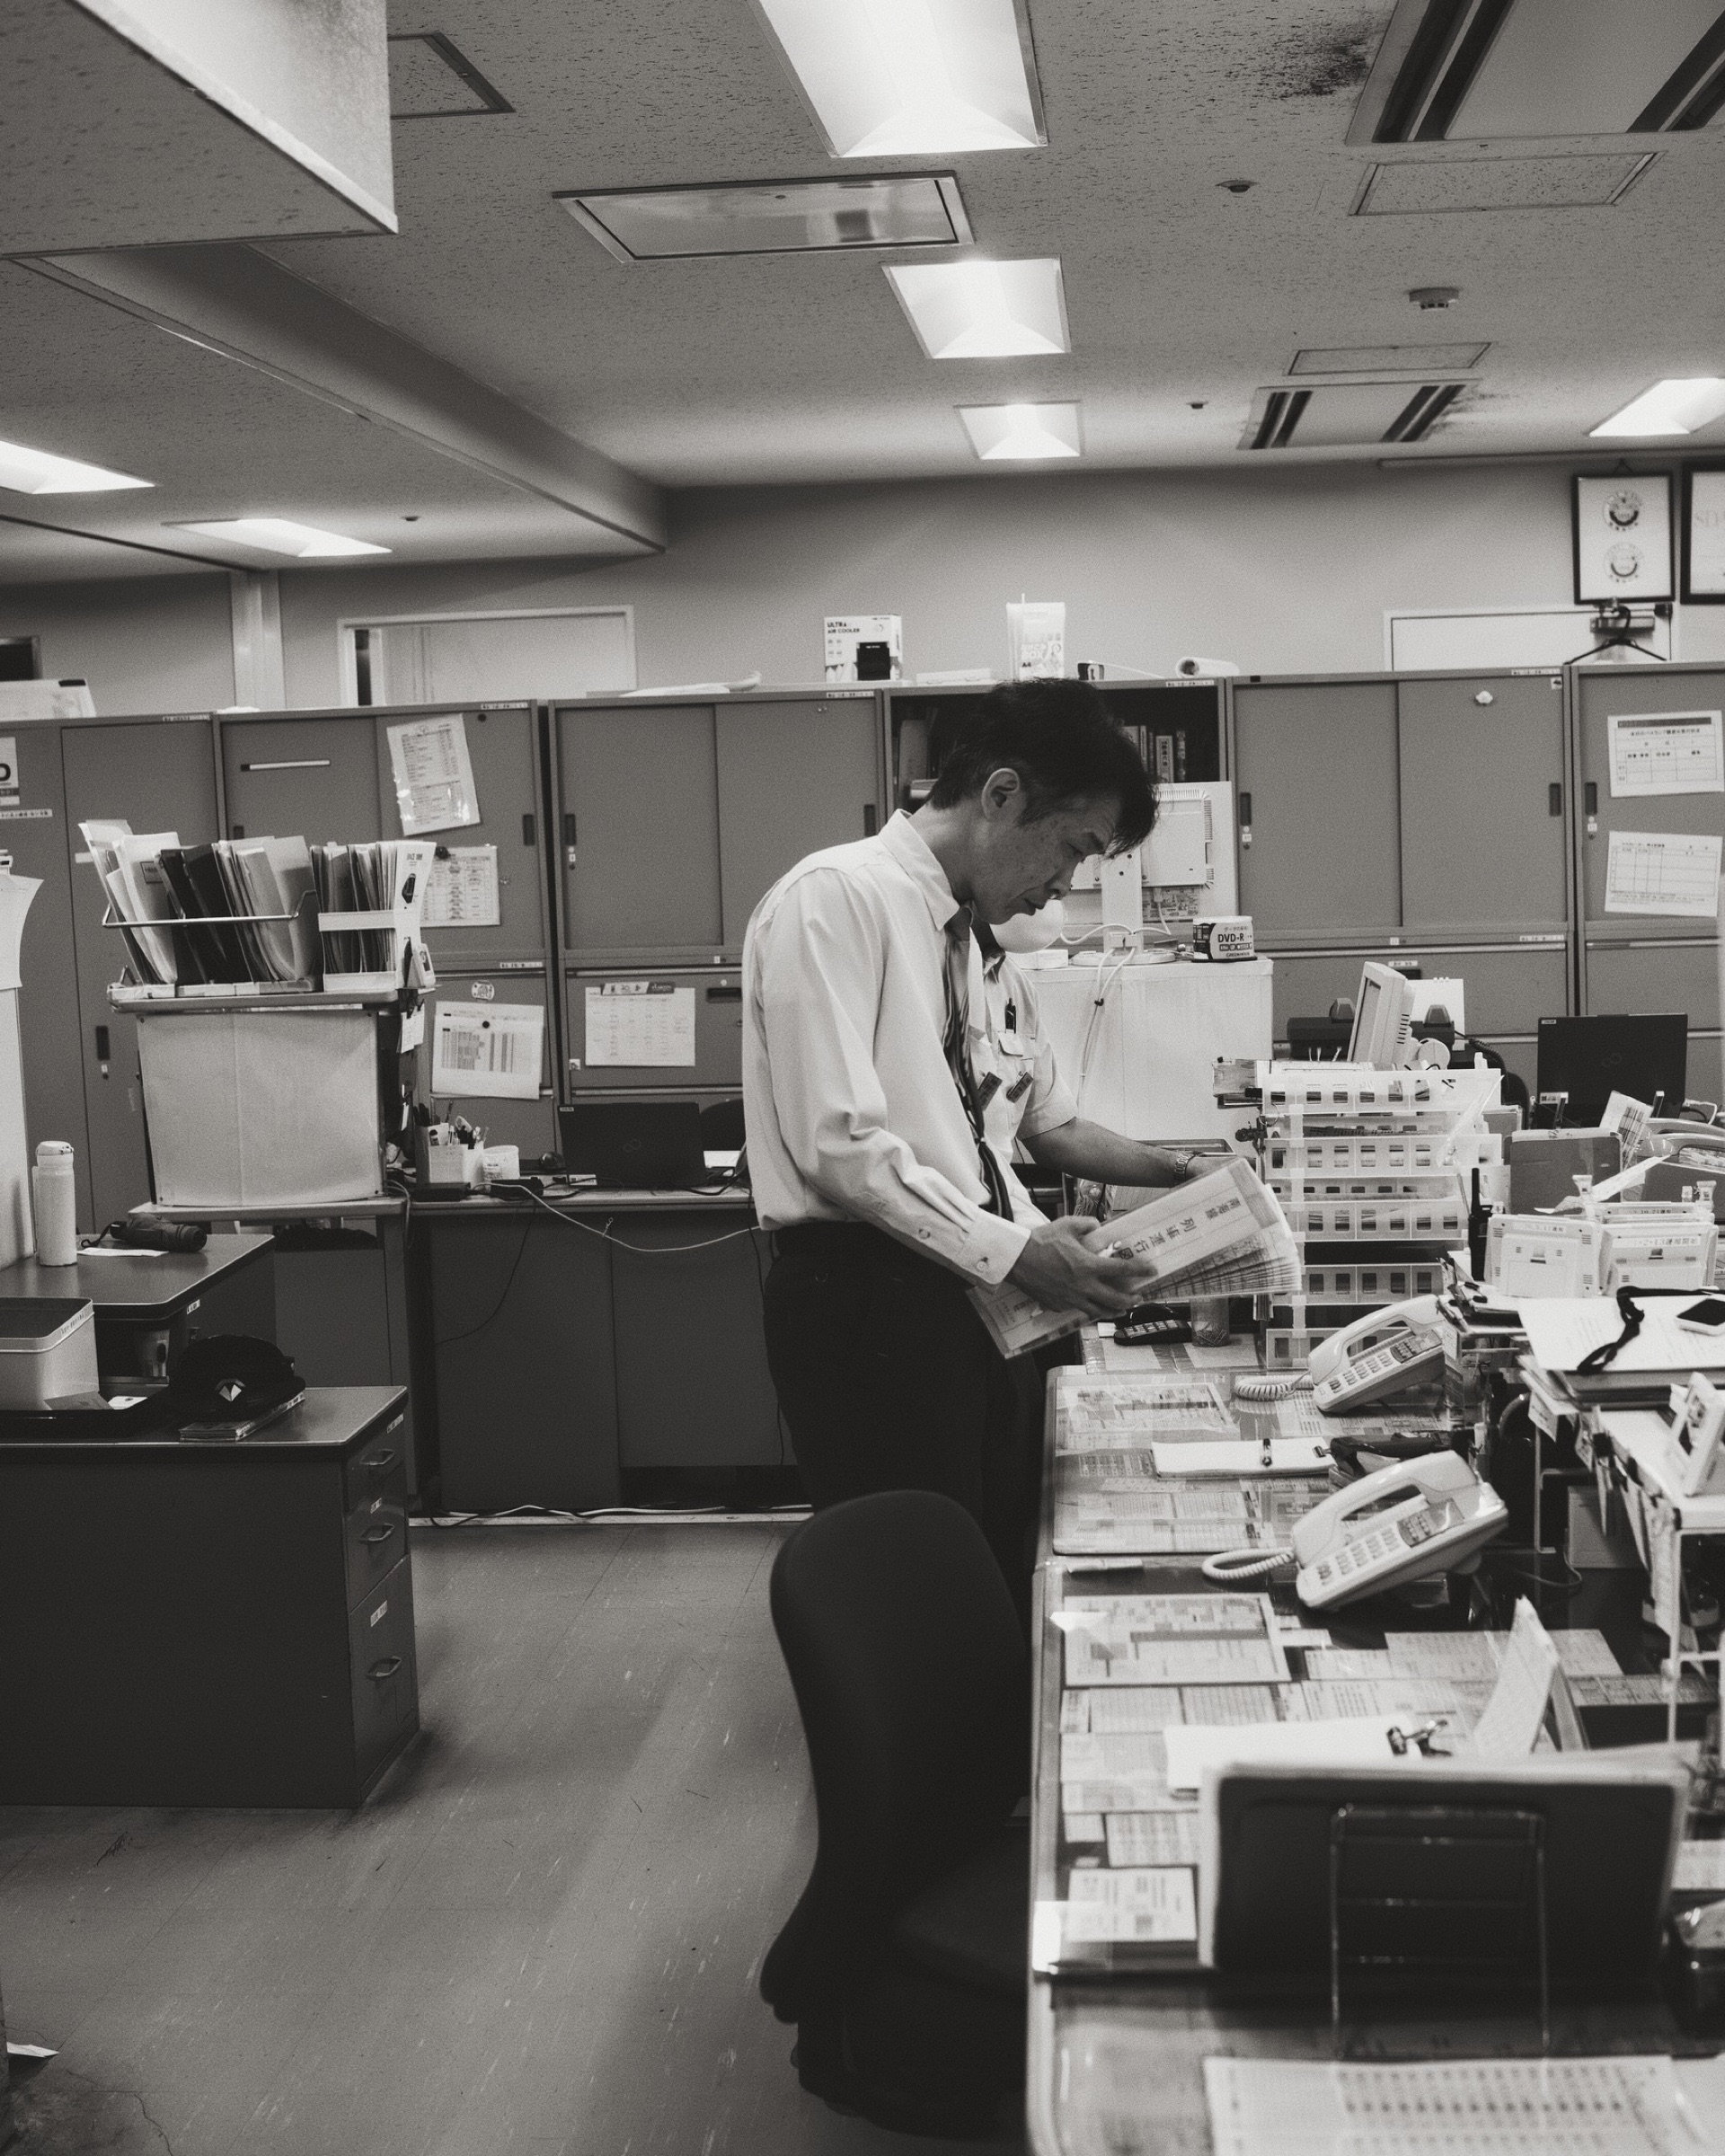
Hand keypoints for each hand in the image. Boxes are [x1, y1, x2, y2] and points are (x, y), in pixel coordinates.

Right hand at [1007, 1216, 1148, 1319]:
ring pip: (1098, 1311)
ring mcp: (1071, 1299)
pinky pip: (1077, 1310)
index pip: (1122, 1269)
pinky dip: (1087, 1308)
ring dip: (1113, 1310)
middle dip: (1131, 1300)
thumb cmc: (1040, 1242)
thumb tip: (1097, 1227)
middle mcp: (1083, 1286)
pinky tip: (1090, 1305)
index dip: (1140, 1270)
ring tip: (1120, 1308)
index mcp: (1088, 1265)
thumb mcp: (1066, 1225)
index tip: (1151, 1271)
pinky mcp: (1058, 1305)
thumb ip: (1087, 1225)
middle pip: (1115, 1299)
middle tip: (1138, 1297)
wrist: (1016, 1259)